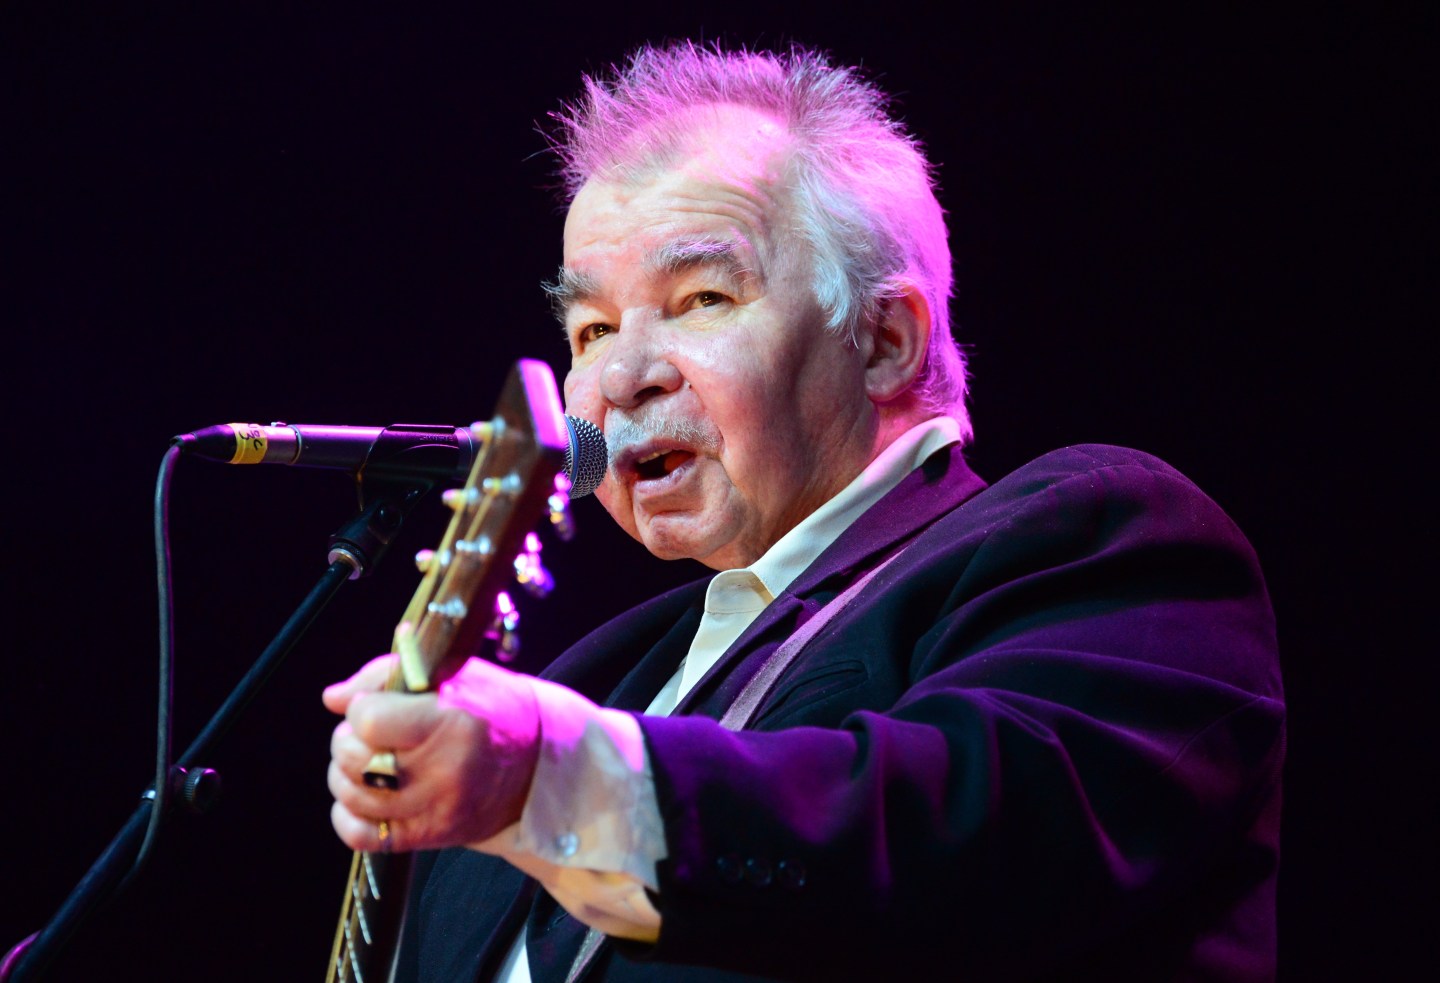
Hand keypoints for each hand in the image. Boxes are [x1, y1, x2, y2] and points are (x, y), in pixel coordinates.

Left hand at [324, 655, 541, 852]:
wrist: (538, 765)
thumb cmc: (493, 711)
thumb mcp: (454, 674)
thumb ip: (387, 674)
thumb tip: (334, 698)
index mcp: (453, 721)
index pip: (370, 720)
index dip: (362, 708)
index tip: (377, 705)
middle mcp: (445, 769)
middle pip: (355, 760)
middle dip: (348, 740)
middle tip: (368, 733)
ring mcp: (437, 808)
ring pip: (353, 796)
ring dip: (346, 775)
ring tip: (368, 760)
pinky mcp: (431, 836)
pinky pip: (361, 836)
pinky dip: (348, 816)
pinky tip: (366, 796)